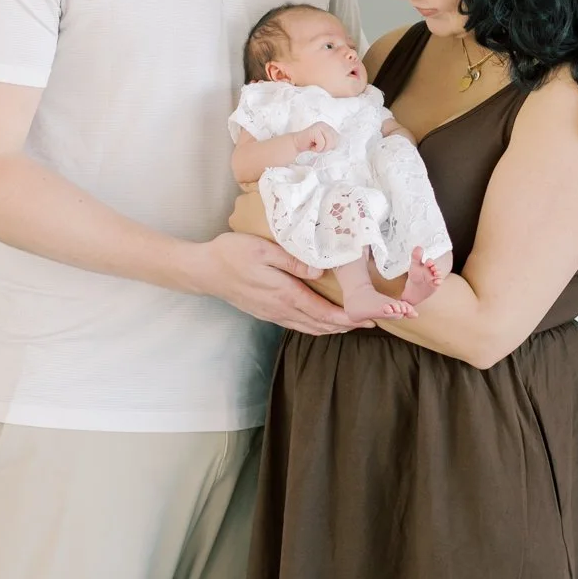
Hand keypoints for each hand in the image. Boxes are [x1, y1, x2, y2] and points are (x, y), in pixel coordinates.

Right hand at [190, 232, 377, 334]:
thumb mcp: (263, 249)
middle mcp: (281, 309)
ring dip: (333, 328)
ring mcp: (273, 314)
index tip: (370, 319)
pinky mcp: (267, 313)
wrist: (204, 270)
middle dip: (348, 326)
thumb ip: (293, 261)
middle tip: (373, 323)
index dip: (349, 318)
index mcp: (284, 294)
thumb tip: (320, 271)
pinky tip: (323, 322)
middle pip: (321, 325)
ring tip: (354, 325)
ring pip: (310, 328)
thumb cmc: (232, 254)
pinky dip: (316, 326)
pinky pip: (298, 325)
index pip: (324, 313)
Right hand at [290, 123, 336, 157]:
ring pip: (329, 142)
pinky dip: (317, 148)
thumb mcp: (325, 145)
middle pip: (335, 140)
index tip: (323, 148)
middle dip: (327, 148)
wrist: (296, 146)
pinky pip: (322, 143)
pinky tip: (311, 146)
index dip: (332, 147)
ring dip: (322, 149)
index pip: (339, 139)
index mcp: (329, 128)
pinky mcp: (315, 130)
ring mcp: (320, 126)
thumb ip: (332, 144)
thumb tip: (343, 149)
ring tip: (315, 147)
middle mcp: (325, 125)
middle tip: (318, 147)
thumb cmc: (310, 147)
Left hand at [399, 246, 449, 308]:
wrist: (415, 288)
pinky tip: (435, 282)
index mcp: (426, 265)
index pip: (430, 261)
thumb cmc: (415, 275)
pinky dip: (438, 282)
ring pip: (439, 274)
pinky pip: (440, 282)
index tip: (427, 263)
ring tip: (435, 274)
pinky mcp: (436, 284)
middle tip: (432, 269)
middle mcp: (431, 270)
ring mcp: (434, 277)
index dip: (430, 262)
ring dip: (438, 273)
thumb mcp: (414, 266)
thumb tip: (418, 247)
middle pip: (436, 267)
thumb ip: (416, 256)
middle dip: (435, 267)